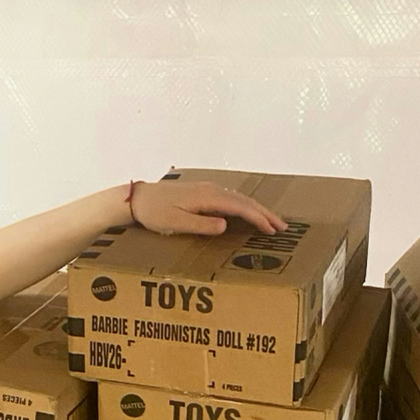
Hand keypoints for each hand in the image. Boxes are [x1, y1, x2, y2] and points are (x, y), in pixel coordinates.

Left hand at [130, 180, 287, 235]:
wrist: (136, 199)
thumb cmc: (153, 213)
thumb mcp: (176, 222)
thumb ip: (201, 225)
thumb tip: (226, 225)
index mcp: (207, 197)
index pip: (240, 207)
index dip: (259, 218)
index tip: (272, 230)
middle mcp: (210, 189)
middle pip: (244, 200)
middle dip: (264, 213)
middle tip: (282, 227)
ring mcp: (206, 189)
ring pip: (238, 198)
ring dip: (256, 209)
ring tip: (270, 221)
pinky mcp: (201, 192)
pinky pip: (229, 198)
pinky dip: (243, 206)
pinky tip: (246, 213)